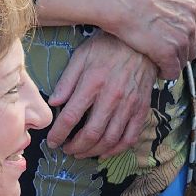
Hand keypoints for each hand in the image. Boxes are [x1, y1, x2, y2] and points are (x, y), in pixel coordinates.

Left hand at [47, 32, 155, 157]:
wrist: (144, 42)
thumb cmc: (108, 46)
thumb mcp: (82, 56)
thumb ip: (67, 80)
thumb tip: (54, 103)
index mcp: (93, 83)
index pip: (71, 117)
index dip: (59, 134)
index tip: (52, 142)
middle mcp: (112, 97)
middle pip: (91, 133)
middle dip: (75, 147)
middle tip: (66, 150)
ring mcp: (129, 105)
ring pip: (110, 139)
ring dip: (93, 151)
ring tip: (81, 153)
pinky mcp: (142, 109)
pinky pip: (130, 137)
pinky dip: (116, 150)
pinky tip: (104, 152)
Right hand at [106, 0, 195, 78]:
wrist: (118, 2)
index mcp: (190, 8)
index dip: (187, 40)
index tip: (173, 42)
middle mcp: (190, 24)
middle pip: (192, 49)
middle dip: (179, 52)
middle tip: (162, 52)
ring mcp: (180, 39)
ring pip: (183, 62)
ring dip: (171, 63)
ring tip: (156, 60)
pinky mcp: (168, 53)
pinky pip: (172, 72)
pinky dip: (164, 73)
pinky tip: (154, 68)